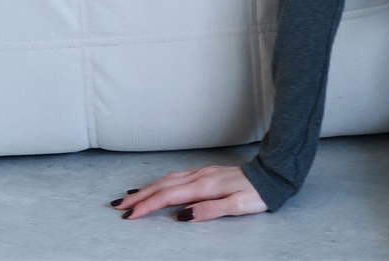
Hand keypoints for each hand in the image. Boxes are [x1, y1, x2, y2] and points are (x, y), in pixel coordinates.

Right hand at [110, 165, 266, 221]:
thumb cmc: (256, 194)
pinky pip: (177, 176)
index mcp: (204, 186)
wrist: (271, 174)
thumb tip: (182, 215)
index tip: (130, 216)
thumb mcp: (236, 206)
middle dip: (139, 197)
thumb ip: (209, 210)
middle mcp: (199, 177)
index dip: (147, 206)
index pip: (168, 197)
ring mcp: (202, 173)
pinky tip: (158, 185)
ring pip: (168, 179)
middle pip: (163, 186)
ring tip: (130, 197)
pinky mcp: (206, 173)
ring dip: (148, 188)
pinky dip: (162, 181)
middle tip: (117, 206)